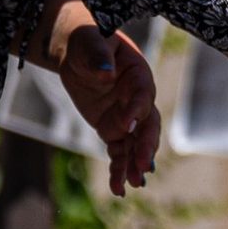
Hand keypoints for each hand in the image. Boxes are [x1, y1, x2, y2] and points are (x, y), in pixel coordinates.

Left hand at [54, 21, 160, 195]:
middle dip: (146, 146)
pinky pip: (119, 152)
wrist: (79, 50)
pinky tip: (118, 189)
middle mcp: (138, 98)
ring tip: (134, 185)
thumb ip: (97, 54)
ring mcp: (128, 116)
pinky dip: (119, 169)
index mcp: (138, 74)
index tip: (128, 125)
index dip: (137, 110)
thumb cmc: (86, 38)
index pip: (143, 95)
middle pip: (148, 125)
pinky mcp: (114, 128)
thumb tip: (105, 73)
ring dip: (135, 164)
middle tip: (143, 166)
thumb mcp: (89, 40)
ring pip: (135, 144)